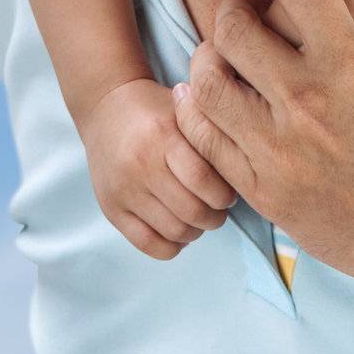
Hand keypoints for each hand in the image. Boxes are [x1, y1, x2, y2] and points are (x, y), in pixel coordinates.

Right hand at [79, 77, 237, 260]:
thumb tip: (247, 170)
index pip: (203, 180)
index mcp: (161, 135)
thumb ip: (211, 136)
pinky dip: (172, 245)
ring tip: (198, 216)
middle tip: (218, 209)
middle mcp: (139, 163)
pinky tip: (177, 228)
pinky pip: (150, 245)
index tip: (229, 193)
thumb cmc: (155, 111)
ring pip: (174, 232)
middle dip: (215, 217)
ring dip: (196, 231)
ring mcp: (123, 189)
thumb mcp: (184, 111)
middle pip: (191, 211)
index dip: (224, 195)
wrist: (106, 108)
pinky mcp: (111, 208)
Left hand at [171, 0, 353, 293]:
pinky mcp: (266, 193)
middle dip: (234, 10)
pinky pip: (206, 142)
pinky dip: (197, 113)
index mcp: (353, 64)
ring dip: (209, 60)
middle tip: (243, 14)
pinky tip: (210, 101)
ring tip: (222, 58)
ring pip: (208, 84)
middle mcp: (309, 102)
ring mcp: (282, 152)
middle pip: (233, 29)